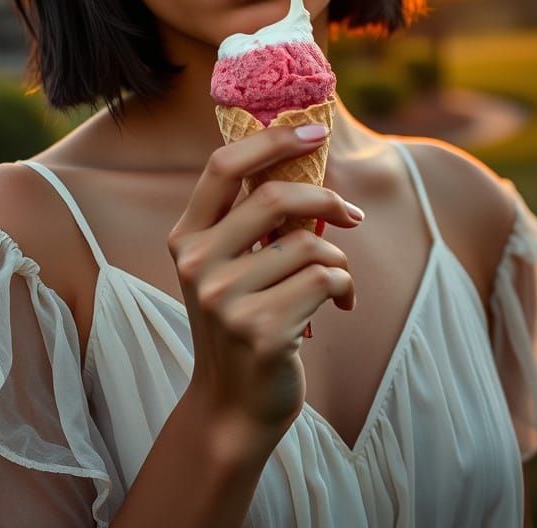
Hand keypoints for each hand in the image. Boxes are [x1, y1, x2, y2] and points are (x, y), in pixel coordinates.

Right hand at [166, 124, 362, 446]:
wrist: (233, 406)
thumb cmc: (243, 320)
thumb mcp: (228, 267)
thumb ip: (249, 221)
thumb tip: (302, 158)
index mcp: (185, 237)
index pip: (222, 166)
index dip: (270, 140)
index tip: (313, 130)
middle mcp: (196, 264)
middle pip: (274, 197)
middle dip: (325, 199)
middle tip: (351, 215)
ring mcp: (224, 299)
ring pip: (309, 243)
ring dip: (338, 257)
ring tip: (336, 279)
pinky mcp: (260, 330)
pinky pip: (327, 279)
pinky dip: (346, 286)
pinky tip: (341, 304)